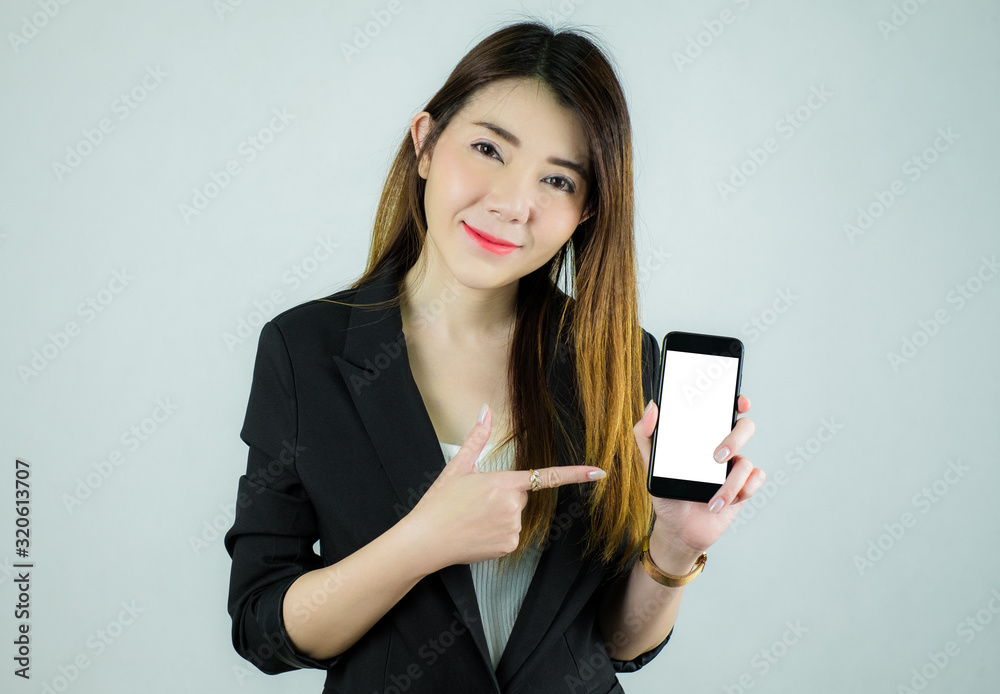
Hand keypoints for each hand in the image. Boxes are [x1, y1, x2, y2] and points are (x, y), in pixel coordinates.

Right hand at [405, 405, 605, 570]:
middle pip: (520, 496)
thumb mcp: (458, 466)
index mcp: (503, 482)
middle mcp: (513, 505)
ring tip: (473, 518)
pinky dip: (497, 533)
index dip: (575, 474)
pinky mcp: (508, 545)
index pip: (546, 476)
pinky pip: (511, 535)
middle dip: (503, 496)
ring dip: (500, 515)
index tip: (599, 472)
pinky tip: (477, 533)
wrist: (426, 540)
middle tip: (476, 502)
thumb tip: (485, 410)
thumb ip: (477, 437)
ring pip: (515, 515)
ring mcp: (512, 527)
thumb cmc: (440, 502)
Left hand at [633, 395, 763, 558]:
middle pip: (744, 427)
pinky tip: (726, 501)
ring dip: (730, 483)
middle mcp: (722, 447)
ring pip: (746, 462)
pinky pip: (755, 480)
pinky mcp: (743, 488)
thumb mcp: (650, 464)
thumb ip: (645, 434)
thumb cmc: (667, 493)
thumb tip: (652, 406)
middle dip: (735, 439)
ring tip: (712, 501)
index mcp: (703, 436)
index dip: (735, 399)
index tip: (737, 401)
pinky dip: (744, 490)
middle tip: (717, 457)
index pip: (723, 409)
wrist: (678, 529)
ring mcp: (734, 468)